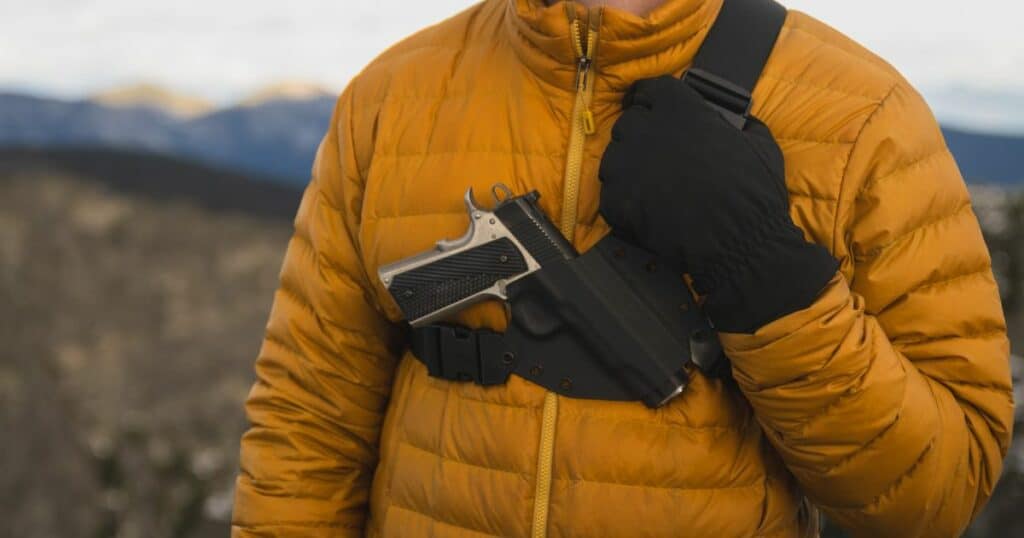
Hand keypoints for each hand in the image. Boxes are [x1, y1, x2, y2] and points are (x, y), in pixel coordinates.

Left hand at [598, 75, 837, 332]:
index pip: (651, 90)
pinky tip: (644, 212)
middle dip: (640, 137)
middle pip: (629, 123)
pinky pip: (611, 194)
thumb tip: (733, 124)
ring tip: (649, 187)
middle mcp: (645, 129)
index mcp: (678, 108)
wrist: (737, 241)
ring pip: (614, 158)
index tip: (653, 110)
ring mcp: (625, 165)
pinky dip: (624, 203)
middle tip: (657, 157)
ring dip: (628, 168)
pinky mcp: (616, 199)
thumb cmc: (753, 192)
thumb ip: (737, 126)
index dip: (652, 101)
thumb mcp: (758, 144)